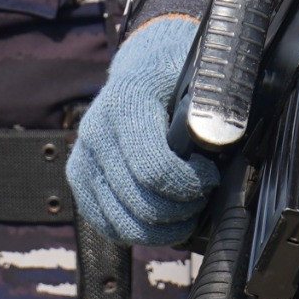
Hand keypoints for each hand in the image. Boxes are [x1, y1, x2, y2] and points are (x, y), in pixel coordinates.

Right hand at [67, 14, 215, 245]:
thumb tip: (219, 140)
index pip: (155, 170)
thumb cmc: (177, 75)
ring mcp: (83, 157)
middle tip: (202, 198)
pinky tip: (163, 219)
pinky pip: (107, 225)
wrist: (144, 66)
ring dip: (162, 228)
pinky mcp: (79, 178)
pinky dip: (139, 231)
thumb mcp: (200, 78)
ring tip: (186, 213)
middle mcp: (96, 130)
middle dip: (182, 210)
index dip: (191, 184)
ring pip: (123, 222)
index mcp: (125, 103)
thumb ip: (211, 107)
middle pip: (141, 203)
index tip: (210, 175)